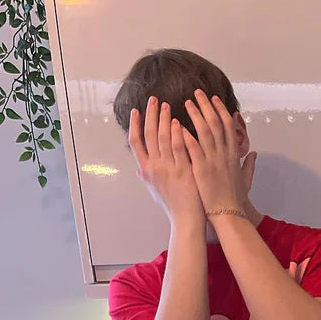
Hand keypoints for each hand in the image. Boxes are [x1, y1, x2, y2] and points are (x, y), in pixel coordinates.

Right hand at [129, 98, 203, 226]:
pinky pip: (179, 147)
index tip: (136, 111)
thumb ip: (146, 177)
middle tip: (153, 99)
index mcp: (145, 170)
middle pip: (149, 135)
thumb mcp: (154, 192)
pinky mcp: (183, 170)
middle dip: (150, 115)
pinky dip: (177, 133)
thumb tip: (138, 170)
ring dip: (163, 119)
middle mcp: (154, 167)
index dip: (134, 125)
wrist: (186, 220)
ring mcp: (168, 168)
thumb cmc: (172, 206)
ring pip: (163, 138)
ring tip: (165, 105)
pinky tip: (177, 121)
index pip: (135, 142)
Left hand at [182, 90, 256, 214]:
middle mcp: (224, 154)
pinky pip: (192, 147)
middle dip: (206, 106)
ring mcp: (213, 160)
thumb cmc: (236, 199)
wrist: (229, 213)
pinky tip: (177, 124)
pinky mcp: (201, 168)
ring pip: (204, 130)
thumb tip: (254, 153)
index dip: (221, 110)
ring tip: (187, 103)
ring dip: (195, 115)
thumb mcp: (246, 179)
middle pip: (215, 123)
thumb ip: (250, 164)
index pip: (228, 126)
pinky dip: (185, 134)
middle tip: (197, 93)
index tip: (214, 99)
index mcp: (234, 154)